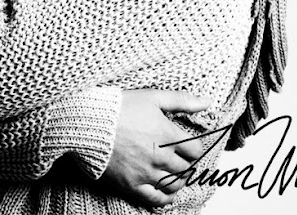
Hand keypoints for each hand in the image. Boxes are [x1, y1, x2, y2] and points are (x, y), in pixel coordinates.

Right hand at [100, 89, 209, 208]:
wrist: (89, 122)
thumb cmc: (120, 107)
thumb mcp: (153, 97)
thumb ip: (182, 100)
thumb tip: (207, 102)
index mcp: (167, 134)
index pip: (195, 150)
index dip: (193, 147)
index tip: (187, 145)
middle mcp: (160, 156)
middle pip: (186, 168)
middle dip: (185, 163)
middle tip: (179, 158)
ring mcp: (146, 173)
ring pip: (174, 185)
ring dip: (178, 180)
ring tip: (173, 173)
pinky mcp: (131, 185)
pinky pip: (156, 199)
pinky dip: (165, 198)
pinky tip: (166, 192)